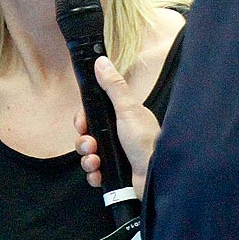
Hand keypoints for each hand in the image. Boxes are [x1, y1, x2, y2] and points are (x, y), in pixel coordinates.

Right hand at [74, 56, 158, 196]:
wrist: (155, 177)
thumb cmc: (146, 142)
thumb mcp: (128, 110)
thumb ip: (113, 86)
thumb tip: (101, 61)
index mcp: (122, 118)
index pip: (93, 115)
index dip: (83, 120)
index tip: (83, 124)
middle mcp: (118, 136)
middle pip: (87, 135)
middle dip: (84, 142)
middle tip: (92, 144)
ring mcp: (116, 156)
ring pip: (88, 155)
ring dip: (87, 159)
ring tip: (96, 161)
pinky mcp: (114, 174)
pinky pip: (94, 173)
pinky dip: (94, 174)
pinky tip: (100, 174)